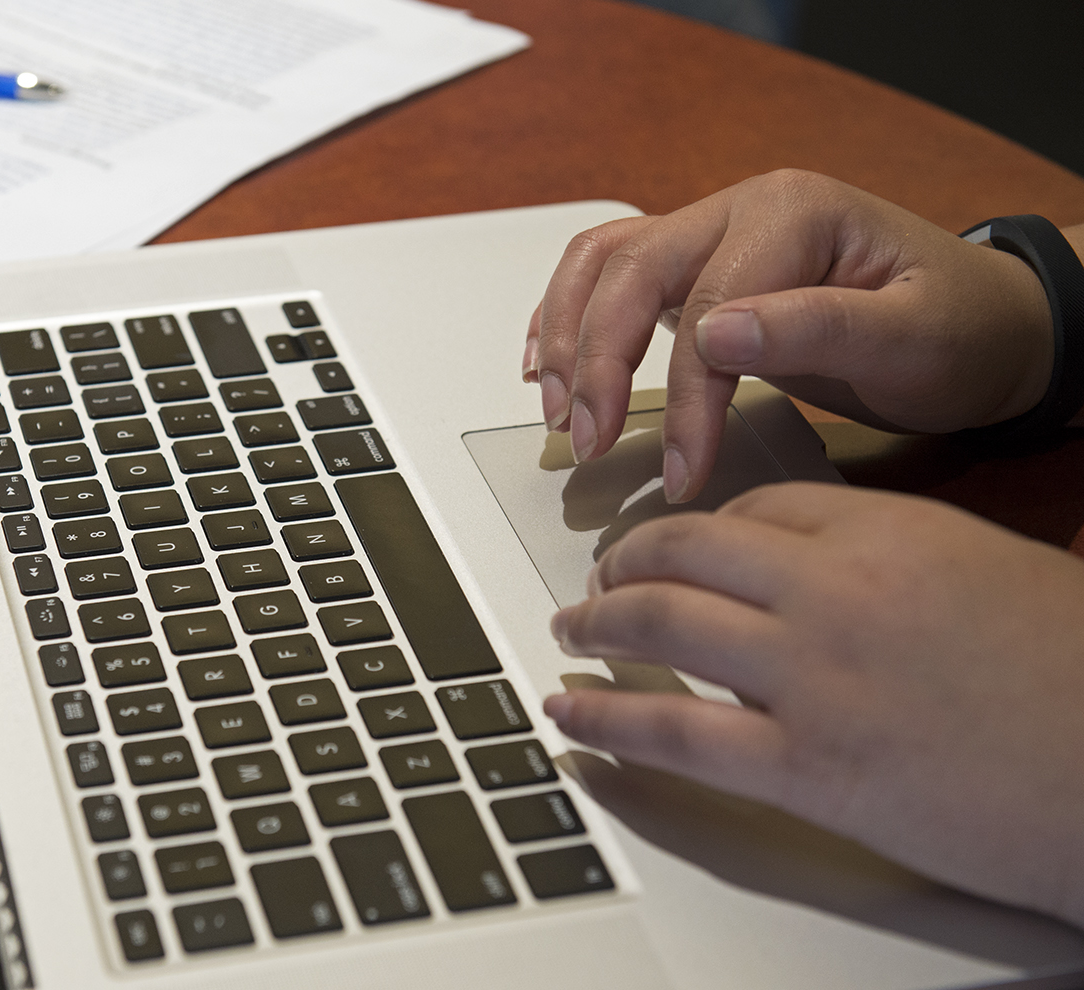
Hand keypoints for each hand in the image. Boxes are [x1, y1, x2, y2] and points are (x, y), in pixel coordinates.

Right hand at [522, 169, 1053, 501]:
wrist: (981, 323)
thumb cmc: (958, 330)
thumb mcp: (911, 336)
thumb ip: (815, 329)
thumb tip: (715, 336)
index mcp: (791, 213)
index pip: (705, 308)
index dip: (683, 397)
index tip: (682, 471)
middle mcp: (738, 210)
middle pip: (629, 272)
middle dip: (596, 363)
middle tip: (588, 442)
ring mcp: (711, 233)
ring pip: (602, 264)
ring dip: (567, 336)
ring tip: (557, 411)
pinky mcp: (696, 269)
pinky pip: (607, 274)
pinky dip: (567, 316)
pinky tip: (547, 363)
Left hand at [544, 481, 1083, 925]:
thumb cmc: (1076, 678)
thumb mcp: (985, 574)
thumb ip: (892, 560)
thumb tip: (820, 570)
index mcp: (886, 532)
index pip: (750, 512)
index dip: (693, 533)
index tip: (670, 546)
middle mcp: (834, 589)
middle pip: (684, 552)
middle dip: (624, 563)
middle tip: (598, 579)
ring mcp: (812, 675)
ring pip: (662, 623)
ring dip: (597, 624)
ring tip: (571, 630)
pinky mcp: (807, 767)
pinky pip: (674, 731)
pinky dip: (605, 717)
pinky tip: (570, 712)